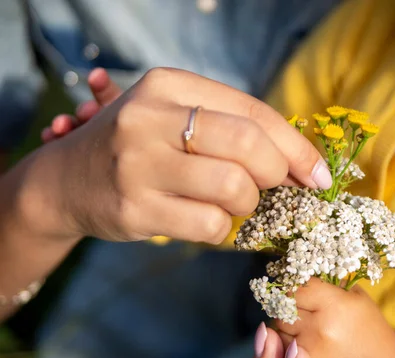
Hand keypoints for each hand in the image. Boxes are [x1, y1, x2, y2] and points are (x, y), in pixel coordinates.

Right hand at [21, 67, 331, 243]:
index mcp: (169, 84)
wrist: (67, 181)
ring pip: (233, 188)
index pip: (253, 111)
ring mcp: (138, 164)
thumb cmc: (141, 148)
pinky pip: (210, 226)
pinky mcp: (134, 208)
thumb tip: (304, 165)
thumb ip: (235, 129)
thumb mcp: (178, 118)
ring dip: (246, 204)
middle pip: (248, 146)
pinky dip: (221, 229)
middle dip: (275, 174)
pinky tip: (203, 219)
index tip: (318, 175)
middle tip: (270, 187)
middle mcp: (150, 117)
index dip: (296, 147)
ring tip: (230, 201)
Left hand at [273, 279, 394, 357]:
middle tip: (305, 313)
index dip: (295, 289)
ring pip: (280, 333)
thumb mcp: (354, 296)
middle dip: (289, 309)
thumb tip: (296, 273)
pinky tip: (311, 351)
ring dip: (289, 331)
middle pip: (282, 311)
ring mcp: (312, 357)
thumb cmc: (368, 325)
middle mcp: (319, 330)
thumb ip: (325, 283)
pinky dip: (292, 353)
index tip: (300, 292)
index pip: (294, 289)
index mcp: (333, 306)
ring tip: (310, 333)